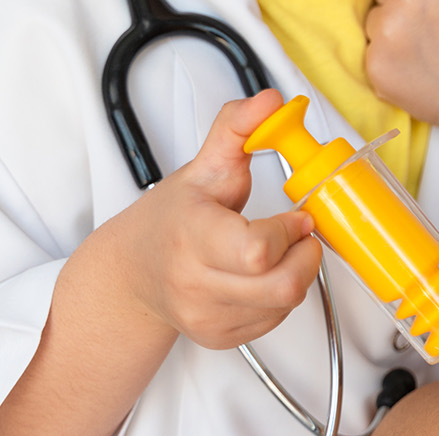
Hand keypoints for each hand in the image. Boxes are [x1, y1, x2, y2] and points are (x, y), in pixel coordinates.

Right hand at [93, 89, 321, 348]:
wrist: (132, 272)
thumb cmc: (171, 219)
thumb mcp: (203, 166)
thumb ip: (238, 128)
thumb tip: (270, 100)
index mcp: (192, 235)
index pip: (258, 250)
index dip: (289, 230)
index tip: (293, 215)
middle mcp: (195, 282)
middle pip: (283, 286)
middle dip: (305, 255)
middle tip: (297, 234)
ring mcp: (206, 316)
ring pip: (284, 305)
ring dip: (296, 274)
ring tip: (278, 251)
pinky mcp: (218, 338)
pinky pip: (274, 322)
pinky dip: (280, 298)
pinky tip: (263, 275)